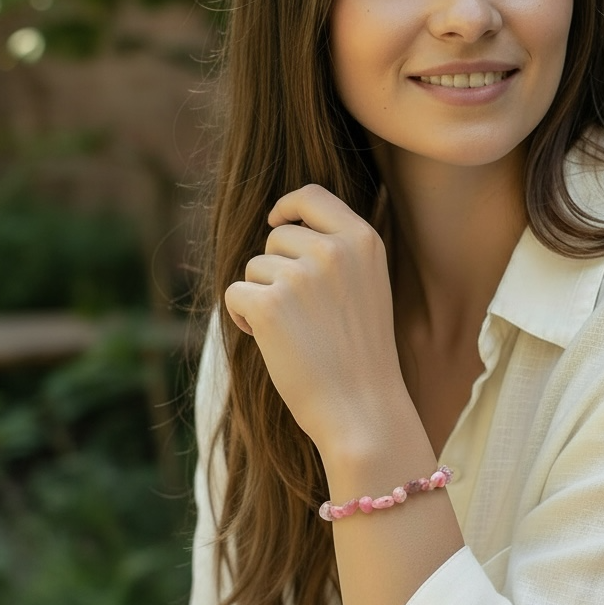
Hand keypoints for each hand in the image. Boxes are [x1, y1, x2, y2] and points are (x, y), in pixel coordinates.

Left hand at [224, 185, 407, 459]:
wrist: (363, 409)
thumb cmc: (362, 354)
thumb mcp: (368, 287)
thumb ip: (339, 252)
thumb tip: (285, 224)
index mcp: (364, 241)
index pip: (312, 195)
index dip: (287, 205)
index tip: (277, 221)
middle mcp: (334, 250)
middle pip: (277, 235)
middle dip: (276, 268)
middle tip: (301, 313)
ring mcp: (302, 275)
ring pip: (254, 267)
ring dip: (262, 296)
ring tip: (295, 333)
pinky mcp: (270, 304)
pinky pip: (234, 294)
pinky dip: (242, 318)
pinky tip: (270, 342)